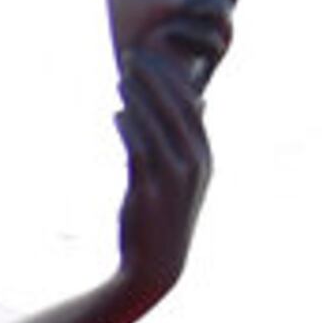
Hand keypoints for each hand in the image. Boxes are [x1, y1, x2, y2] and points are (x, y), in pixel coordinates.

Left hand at [114, 41, 211, 288]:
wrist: (155, 266)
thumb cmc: (164, 218)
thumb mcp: (184, 177)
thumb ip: (189, 140)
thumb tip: (199, 101)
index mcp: (205, 157)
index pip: (191, 106)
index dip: (173, 79)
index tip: (153, 58)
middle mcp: (195, 164)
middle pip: (175, 108)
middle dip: (154, 79)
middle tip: (133, 56)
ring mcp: (175, 177)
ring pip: (156, 125)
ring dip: (138, 97)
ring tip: (120, 78)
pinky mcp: (151, 190)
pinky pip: (140, 149)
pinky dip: (129, 127)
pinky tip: (117, 113)